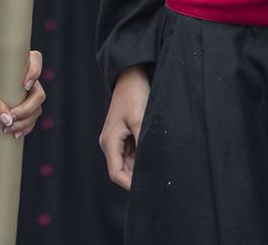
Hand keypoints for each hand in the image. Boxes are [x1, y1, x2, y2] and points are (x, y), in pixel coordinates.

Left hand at [0, 52, 45, 139]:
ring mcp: (24, 93)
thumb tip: (7, 119)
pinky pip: (30, 118)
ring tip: (8, 130)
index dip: (35, 71)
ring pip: (36, 109)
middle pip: (38, 94)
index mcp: (15, 65)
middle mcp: (24, 77)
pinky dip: (25, 127)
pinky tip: (14, 134)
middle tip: (11, 120)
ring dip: (26, 122)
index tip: (25, 85)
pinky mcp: (21, 105)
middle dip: (27, 110)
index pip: (35, 60)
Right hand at [100, 65, 149, 189]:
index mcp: (109, 142)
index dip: (130, 185)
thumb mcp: (141, 120)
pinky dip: (142, 157)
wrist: (130, 77)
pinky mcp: (123, 136)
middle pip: (122, 170)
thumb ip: (143, 144)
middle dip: (137, 177)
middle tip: (157, 181)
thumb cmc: (134, 96)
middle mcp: (109, 143)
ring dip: (140, 167)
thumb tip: (149, 166)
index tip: (147, 189)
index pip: (116, 173)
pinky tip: (154, 156)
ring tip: (158, 169)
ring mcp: (116, 140)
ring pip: (128, 163)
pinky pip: (131, 153)